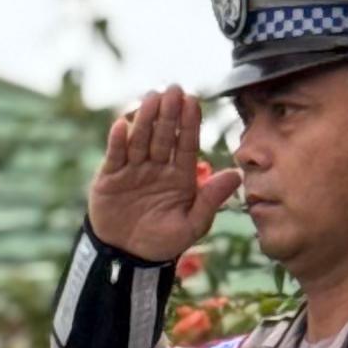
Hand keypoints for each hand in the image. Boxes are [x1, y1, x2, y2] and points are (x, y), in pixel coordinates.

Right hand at [87, 87, 238, 263]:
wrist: (126, 257)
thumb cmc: (162, 242)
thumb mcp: (191, 225)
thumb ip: (211, 200)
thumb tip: (237, 175)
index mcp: (180, 176)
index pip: (187, 145)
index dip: (190, 123)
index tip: (194, 101)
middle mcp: (158, 167)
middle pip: (164, 136)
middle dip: (169, 113)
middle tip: (173, 90)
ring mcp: (133, 169)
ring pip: (141, 139)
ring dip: (146, 119)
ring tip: (151, 98)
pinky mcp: (110, 176)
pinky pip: (115, 155)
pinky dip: (118, 140)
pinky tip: (123, 123)